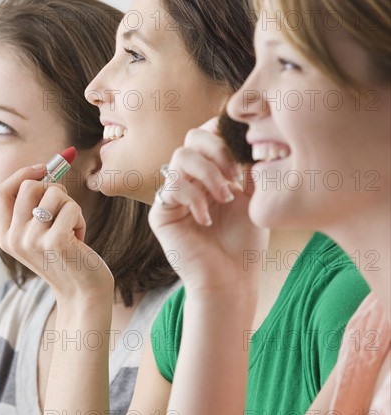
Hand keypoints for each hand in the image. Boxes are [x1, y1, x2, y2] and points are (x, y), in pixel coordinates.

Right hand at [0, 166, 113, 301]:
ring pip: (53, 194)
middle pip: (28, 186)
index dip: (23, 174)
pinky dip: (80, 219)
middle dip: (54, 190)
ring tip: (72, 231)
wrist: (83, 293)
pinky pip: (71, 207)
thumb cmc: (67, 258)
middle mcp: (13, 239)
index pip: (2, 191)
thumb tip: (50, 165)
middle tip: (64, 210)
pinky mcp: (55, 242)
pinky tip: (79, 239)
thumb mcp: (41, 234)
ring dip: (70, 207)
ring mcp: (32, 241)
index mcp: (5, 237)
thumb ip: (36, 205)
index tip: (43, 169)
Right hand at [148, 117, 268, 297]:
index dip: (224, 135)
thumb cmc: (244, 243)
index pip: (209, 136)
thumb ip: (250, 168)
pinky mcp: (160, 212)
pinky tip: (207, 218)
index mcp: (210, 172)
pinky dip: (194, 198)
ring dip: (208, 173)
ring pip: (180, 156)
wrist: (231, 279)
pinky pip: (172, 187)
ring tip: (226, 198)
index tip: (246, 155)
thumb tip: (255, 139)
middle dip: (218, 150)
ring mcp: (173, 194)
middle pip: (192, 137)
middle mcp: (189, 179)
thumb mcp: (254, 199)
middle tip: (235, 176)